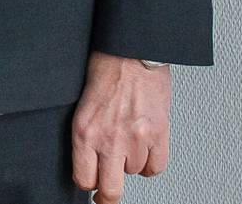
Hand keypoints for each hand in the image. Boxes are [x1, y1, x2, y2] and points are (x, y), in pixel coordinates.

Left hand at [71, 52, 171, 202]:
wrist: (132, 51)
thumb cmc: (106, 71)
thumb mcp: (83, 106)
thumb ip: (88, 135)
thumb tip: (90, 162)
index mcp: (84, 131)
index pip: (83, 178)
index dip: (88, 184)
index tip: (91, 184)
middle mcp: (108, 139)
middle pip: (110, 191)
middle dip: (107, 197)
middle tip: (106, 196)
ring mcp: (135, 139)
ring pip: (134, 173)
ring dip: (131, 163)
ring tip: (128, 139)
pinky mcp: (158, 135)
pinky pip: (156, 168)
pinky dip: (151, 162)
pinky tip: (145, 148)